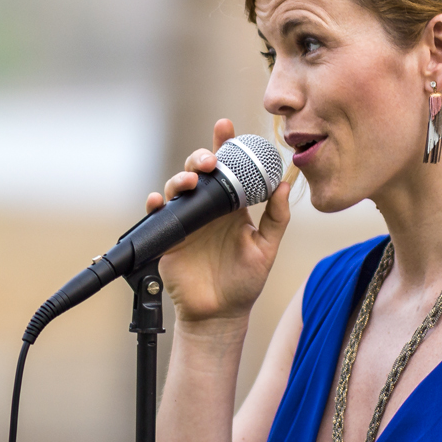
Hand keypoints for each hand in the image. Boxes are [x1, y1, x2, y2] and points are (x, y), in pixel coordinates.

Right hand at [146, 118, 290, 327]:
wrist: (219, 314)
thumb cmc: (244, 282)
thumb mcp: (266, 249)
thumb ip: (276, 218)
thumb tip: (284, 185)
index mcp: (232, 206)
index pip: (229, 169)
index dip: (226, 145)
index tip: (227, 127)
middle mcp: (208, 208)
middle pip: (199, 171)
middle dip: (201, 157)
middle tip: (211, 160)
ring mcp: (187, 220)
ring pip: (178, 187)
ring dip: (182, 177)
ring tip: (192, 180)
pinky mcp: (169, 235)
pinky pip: (158, 213)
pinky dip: (156, 203)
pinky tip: (159, 199)